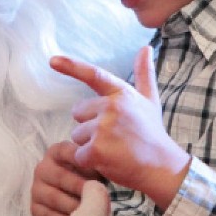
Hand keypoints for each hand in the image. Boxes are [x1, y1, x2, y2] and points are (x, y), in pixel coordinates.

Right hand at [31, 140, 100, 215]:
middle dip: (82, 187)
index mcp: (56, 152)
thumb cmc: (90, 177)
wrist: (79, 197)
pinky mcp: (35, 209)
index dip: (82, 161)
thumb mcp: (93, 164)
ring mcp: (36, 189)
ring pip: (55, 198)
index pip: (66, 151)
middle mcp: (42, 168)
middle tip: (98, 195)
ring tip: (93, 211)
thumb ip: (95, 159)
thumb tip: (100, 159)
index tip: (97, 170)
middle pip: (60, 177)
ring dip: (76, 205)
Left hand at [50, 46, 190, 208]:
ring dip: (89, 145)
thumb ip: (144, 73)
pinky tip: (109, 162)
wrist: (163, 168)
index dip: (71, 66)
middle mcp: (112, 107)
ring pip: (77, 135)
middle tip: (113, 137)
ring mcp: (104, 129)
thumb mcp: (150, 100)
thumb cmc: (153, 134)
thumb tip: (146, 47)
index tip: (52, 60)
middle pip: (78, 113)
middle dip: (89, 126)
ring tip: (114, 150)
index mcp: (121, 94)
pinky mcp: (97, 150)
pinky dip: (89, 162)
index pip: (94, 75)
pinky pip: (79, 154)